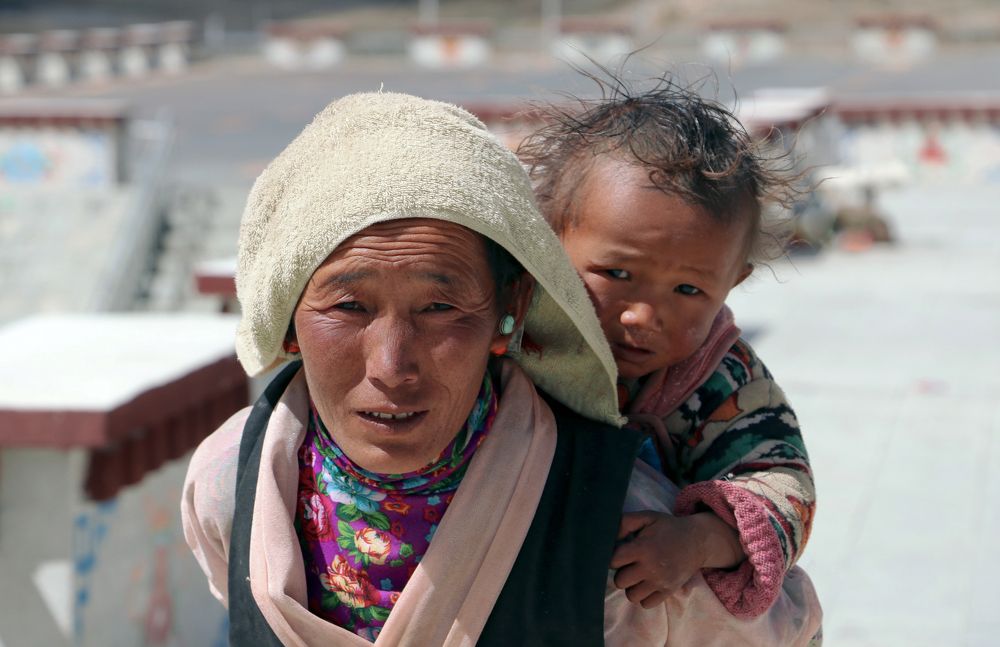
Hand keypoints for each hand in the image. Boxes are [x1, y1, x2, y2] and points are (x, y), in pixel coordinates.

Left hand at [610, 511, 743, 608]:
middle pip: (620, 581)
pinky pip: (646, 604)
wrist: (697, 540)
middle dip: (621, 572)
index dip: (613, 557)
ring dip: (631, 586)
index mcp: (643, 548)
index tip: (620, 552)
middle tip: (630, 564)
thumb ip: (624, 522)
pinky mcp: (668, 592)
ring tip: (637, 575)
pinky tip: (646, 584)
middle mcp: (651, 568)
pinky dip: (643, 596)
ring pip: (631, 595)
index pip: (613, 561)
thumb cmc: (667, 528)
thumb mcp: (647, 517)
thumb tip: (608, 536)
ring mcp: (660, 582)